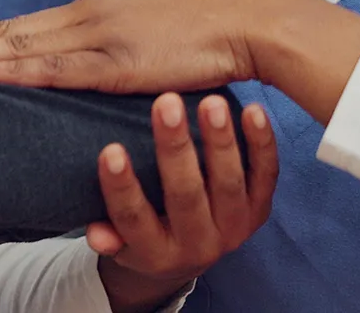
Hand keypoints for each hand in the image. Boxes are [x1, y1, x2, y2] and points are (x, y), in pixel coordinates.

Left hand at [0, 0, 359, 122]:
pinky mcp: (116, 59)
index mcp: (89, 14)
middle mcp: (84, 18)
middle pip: (2, 33)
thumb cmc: (206, 36)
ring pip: (15, 47)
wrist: (252, 21)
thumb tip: (89, 74)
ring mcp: (97, 35)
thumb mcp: (147, 43)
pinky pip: (54, 67)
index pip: (17, 28)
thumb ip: (112, 57)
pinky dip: (13, 69)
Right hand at [88, 93, 278, 311]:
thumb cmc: (144, 235)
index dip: (121, 187)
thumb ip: (106, 236)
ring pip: (229, 184)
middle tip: (166, 104)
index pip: (134, 220)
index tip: (110, 149)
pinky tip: (253, 109)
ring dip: (220, 141)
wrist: (189, 256)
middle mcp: (198, 246)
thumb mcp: (120, 243)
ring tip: (211, 102)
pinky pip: (266, 176)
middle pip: (186, 197)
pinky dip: (262, 143)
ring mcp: (233, 229)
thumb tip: (94, 233)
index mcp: (156, 255)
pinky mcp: (259, 211)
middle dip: (175, 149)